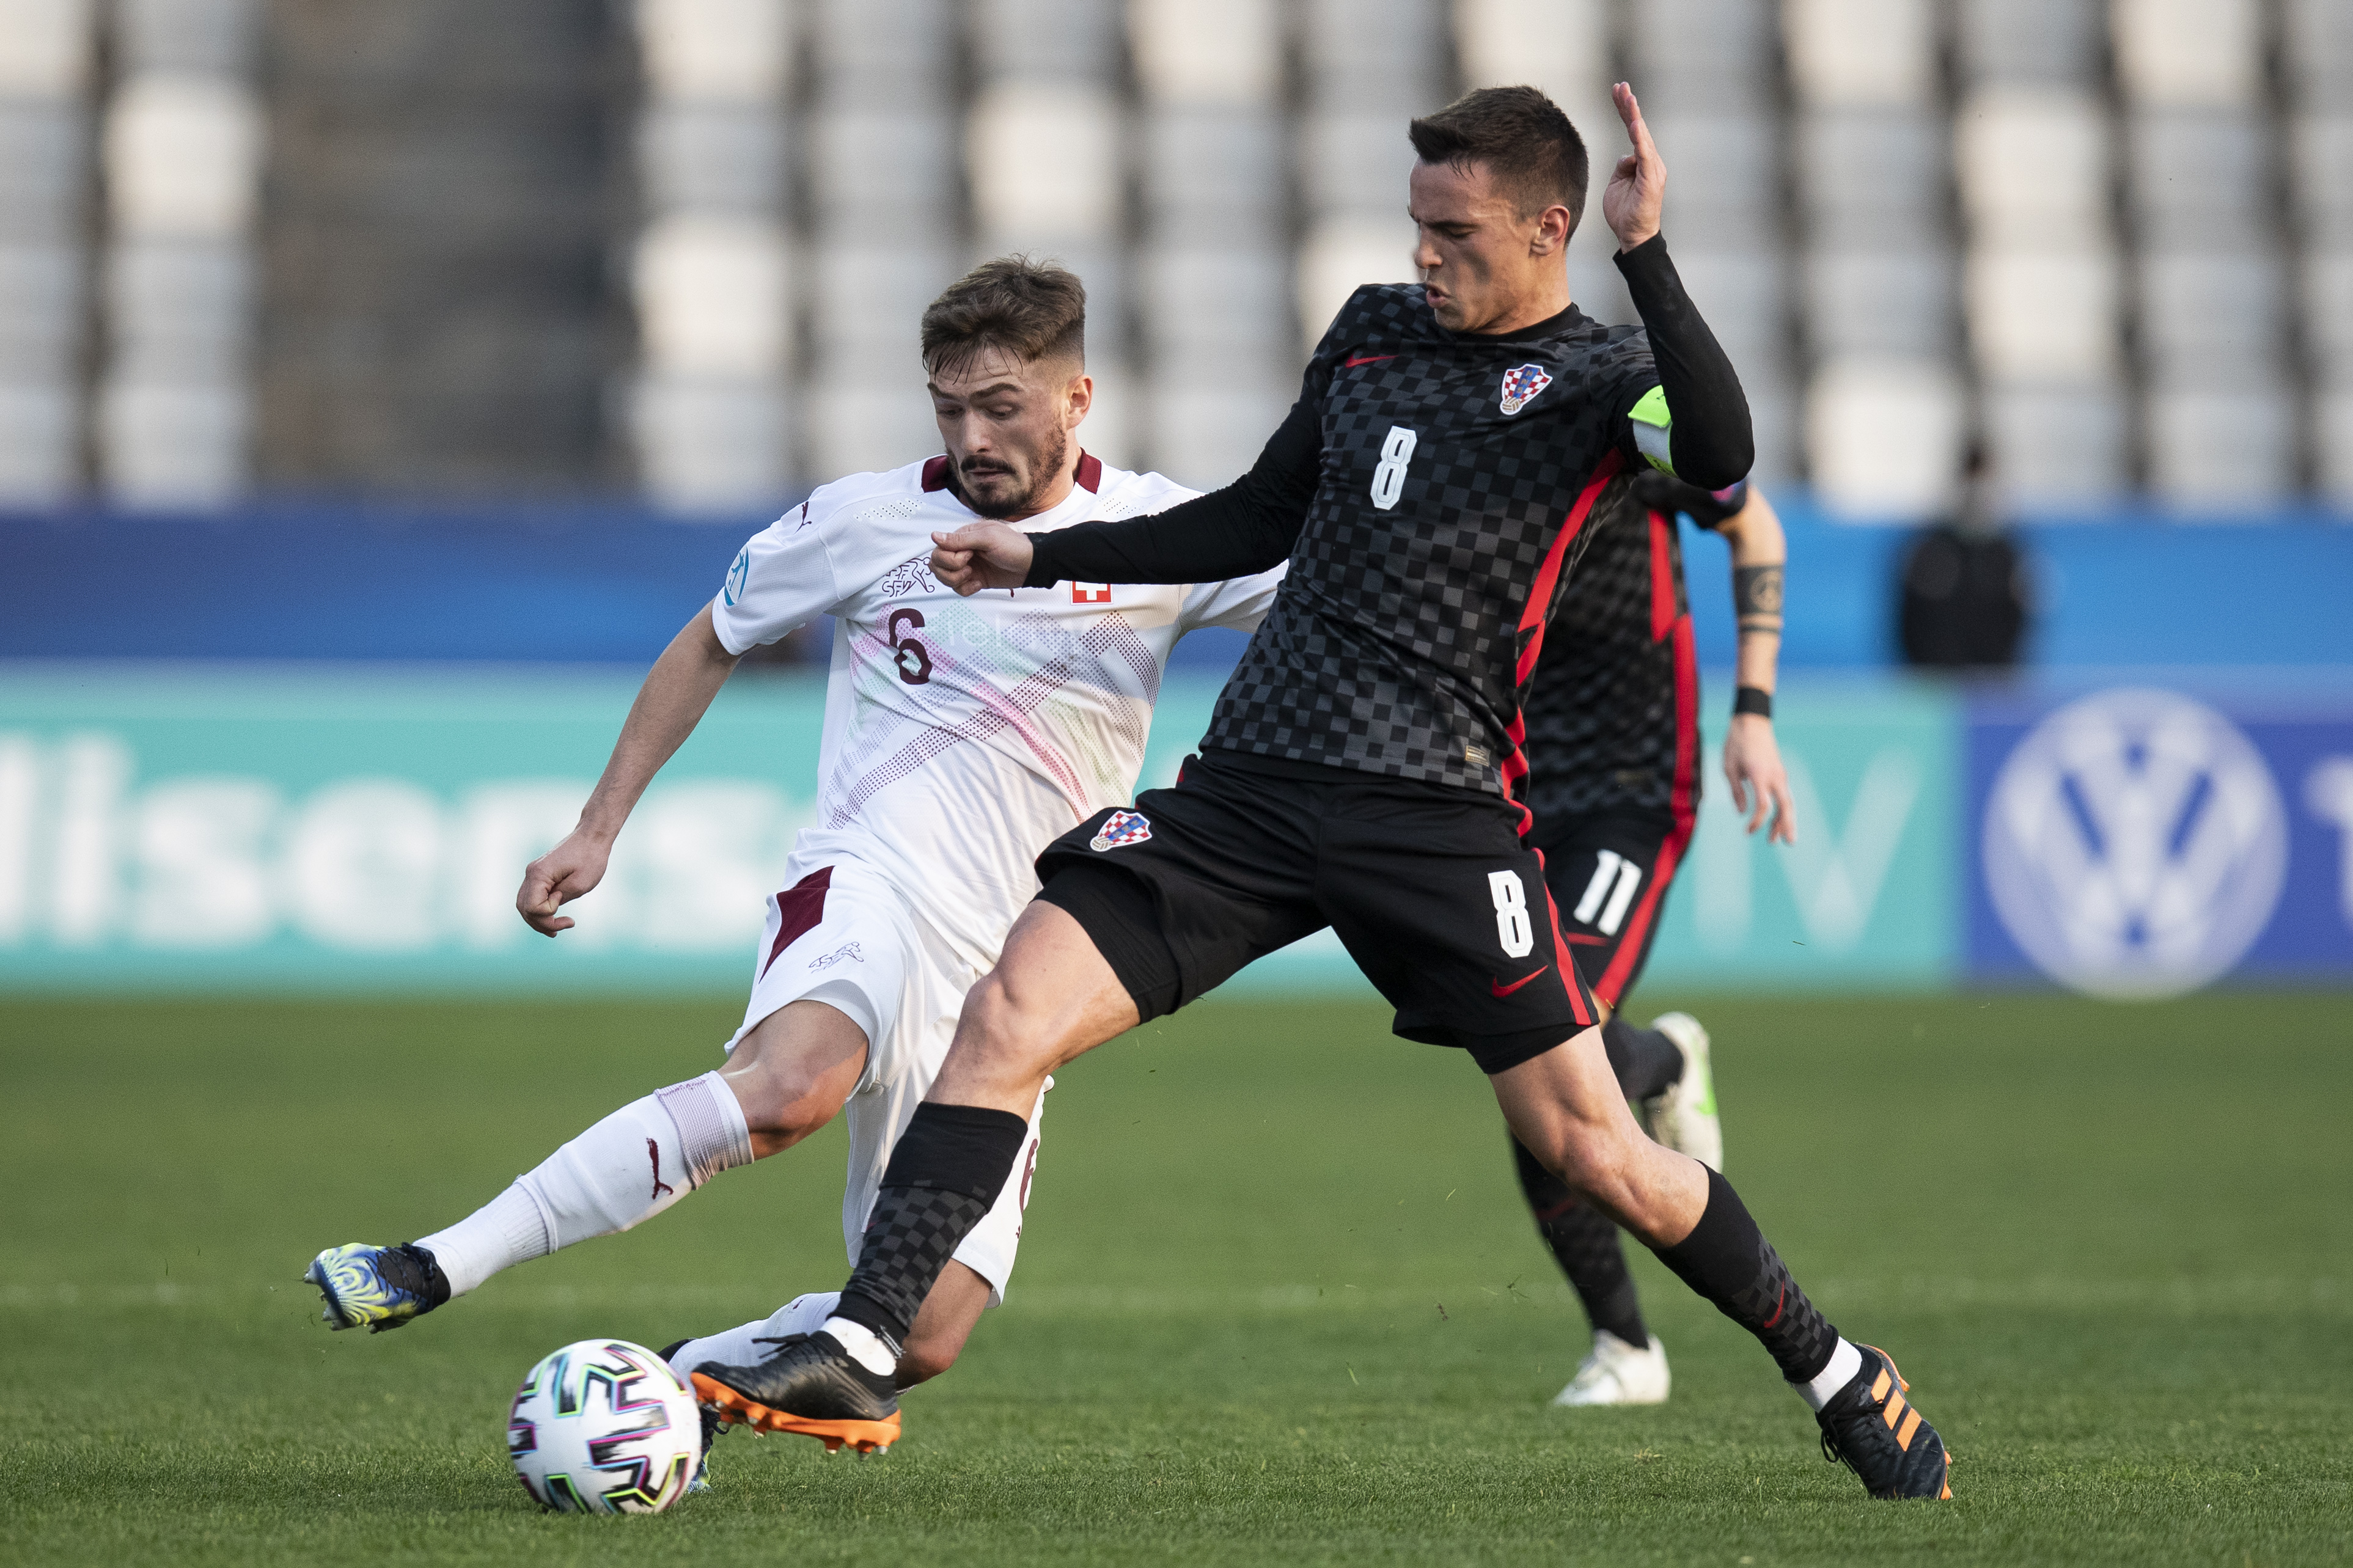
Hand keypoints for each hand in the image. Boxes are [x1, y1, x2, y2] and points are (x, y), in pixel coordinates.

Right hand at [516, 828, 613, 936]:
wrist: (592, 837)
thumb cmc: (590, 858)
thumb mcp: (580, 884)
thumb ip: (561, 899)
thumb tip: (548, 908)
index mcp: (539, 874)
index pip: (532, 906)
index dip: (547, 913)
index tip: (563, 900)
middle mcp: (531, 873)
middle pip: (524, 908)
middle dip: (541, 923)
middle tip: (562, 927)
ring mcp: (533, 873)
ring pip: (525, 905)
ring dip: (538, 920)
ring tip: (556, 930)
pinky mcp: (540, 875)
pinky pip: (532, 897)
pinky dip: (540, 910)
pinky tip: (552, 918)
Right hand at [930, 523, 1033, 595]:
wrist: (1031, 565)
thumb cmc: (1014, 546)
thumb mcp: (988, 538)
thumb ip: (960, 539)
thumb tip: (934, 536)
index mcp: (963, 537)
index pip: (938, 549)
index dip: (949, 557)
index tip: (969, 555)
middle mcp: (962, 551)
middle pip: (936, 564)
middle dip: (949, 570)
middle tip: (969, 567)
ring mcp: (967, 567)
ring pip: (944, 578)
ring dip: (956, 580)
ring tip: (972, 576)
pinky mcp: (974, 580)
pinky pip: (958, 589)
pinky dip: (966, 589)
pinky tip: (979, 584)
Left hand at [1603, 81, 1664, 252]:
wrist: (1633, 235)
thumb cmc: (1625, 212)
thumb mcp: (1617, 184)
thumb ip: (1622, 166)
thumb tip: (1626, 156)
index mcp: (1642, 161)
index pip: (1632, 130)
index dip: (1625, 110)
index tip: (1617, 91)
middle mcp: (1651, 161)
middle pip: (1638, 127)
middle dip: (1628, 106)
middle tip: (1621, 85)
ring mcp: (1654, 168)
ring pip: (1642, 136)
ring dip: (1633, 115)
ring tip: (1627, 97)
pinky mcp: (1652, 178)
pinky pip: (1645, 154)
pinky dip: (1640, 138)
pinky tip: (1634, 123)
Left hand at [1723, 713, 1795, 844]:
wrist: (1752, 722)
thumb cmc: (1737, 743)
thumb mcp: (1729, 767)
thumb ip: (1736, 791)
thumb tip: (1742, 812)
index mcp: (1759, 775)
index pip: (1763, 805)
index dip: (1757, 821)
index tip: (1748, 832)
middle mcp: (1775, 776)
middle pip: (1785, 806)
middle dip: (1786, 826)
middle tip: (1787, 843)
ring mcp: (1780, 774)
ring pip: (1787, 801)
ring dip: (1784, 820)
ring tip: (1779, 838)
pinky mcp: (1780, 773)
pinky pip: (1784, 795)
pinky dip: (1782, 809)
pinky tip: (1777, 820)